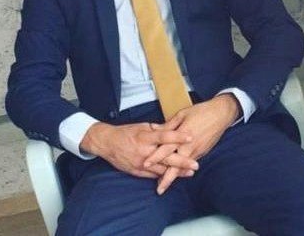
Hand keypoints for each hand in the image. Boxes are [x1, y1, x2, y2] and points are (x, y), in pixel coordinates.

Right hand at [80, 121, 199, 178]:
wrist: (107, 143)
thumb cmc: (125, 133)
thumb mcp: (140, 126)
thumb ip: (156, 129)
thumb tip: (171, 127)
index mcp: (145, 137)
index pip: (164, 136)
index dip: (178, 137)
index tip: (190, 136)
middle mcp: (144, 151)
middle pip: (166, 157)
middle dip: (182, 161)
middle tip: (196, 164)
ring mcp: (141, 163)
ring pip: (162, 169)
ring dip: (177, 172)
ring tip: (190, 172)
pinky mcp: (138, 171)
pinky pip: (153, 175)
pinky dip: (164, 176)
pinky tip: (174, 177)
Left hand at [146, 94, 240, 193]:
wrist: (220, 114)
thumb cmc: (200, 112)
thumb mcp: (182, 114)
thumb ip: (168, 125)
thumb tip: (154, 128)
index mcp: (182, 134)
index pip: (166, 148)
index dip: (155, 157)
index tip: (146, 165)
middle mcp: (190, 145)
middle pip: (176, 165)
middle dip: (167, 178)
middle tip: (158, 190)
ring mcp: (197, 150)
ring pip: (183, 167)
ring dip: (174, 177)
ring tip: (165, 186)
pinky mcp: (202, 152)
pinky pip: (190, 163)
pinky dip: (182, 170)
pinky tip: (176, 174)